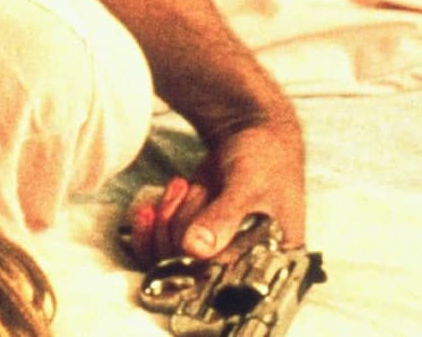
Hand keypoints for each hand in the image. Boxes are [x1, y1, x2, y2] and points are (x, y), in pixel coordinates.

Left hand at [127, 118, 305, 265]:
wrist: (253, 137)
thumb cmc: (265, 160)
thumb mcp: (249, 184)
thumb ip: (225, 216)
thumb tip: (196, 249)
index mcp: (270, 262)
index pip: (224, 284)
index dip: (195, 267)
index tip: (186, 236)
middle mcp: (241, 265)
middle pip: (189, 271)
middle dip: (180, 227)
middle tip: (193, 191)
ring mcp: (213, 254)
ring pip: (168, 257)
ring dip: (168, 218)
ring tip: (186, 187)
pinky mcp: (192, 241)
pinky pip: (158, 249)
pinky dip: (151, 226)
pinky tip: (155, 204)